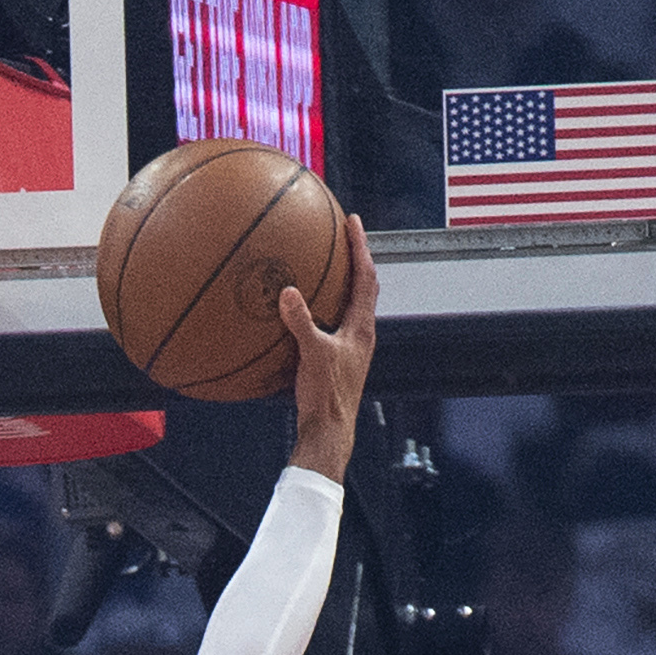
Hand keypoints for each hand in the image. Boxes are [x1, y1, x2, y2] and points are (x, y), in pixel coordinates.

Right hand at [278, 214, 377, 479]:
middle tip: (343, 236)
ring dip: (341, 282)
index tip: (353, 222)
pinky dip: (320, 308)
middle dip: (355, 258)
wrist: (330, 432)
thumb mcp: (312, 356)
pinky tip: (299, 311)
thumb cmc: (327, 397)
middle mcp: (361, 334)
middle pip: (364, 286)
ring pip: (350, 304)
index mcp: (362, 328)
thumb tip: (289, 292)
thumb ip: (301, 323)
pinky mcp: (338, 359)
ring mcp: (351, 347)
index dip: (361, 247)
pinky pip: (331, 323)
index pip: (366, 277)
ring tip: (325, 264)